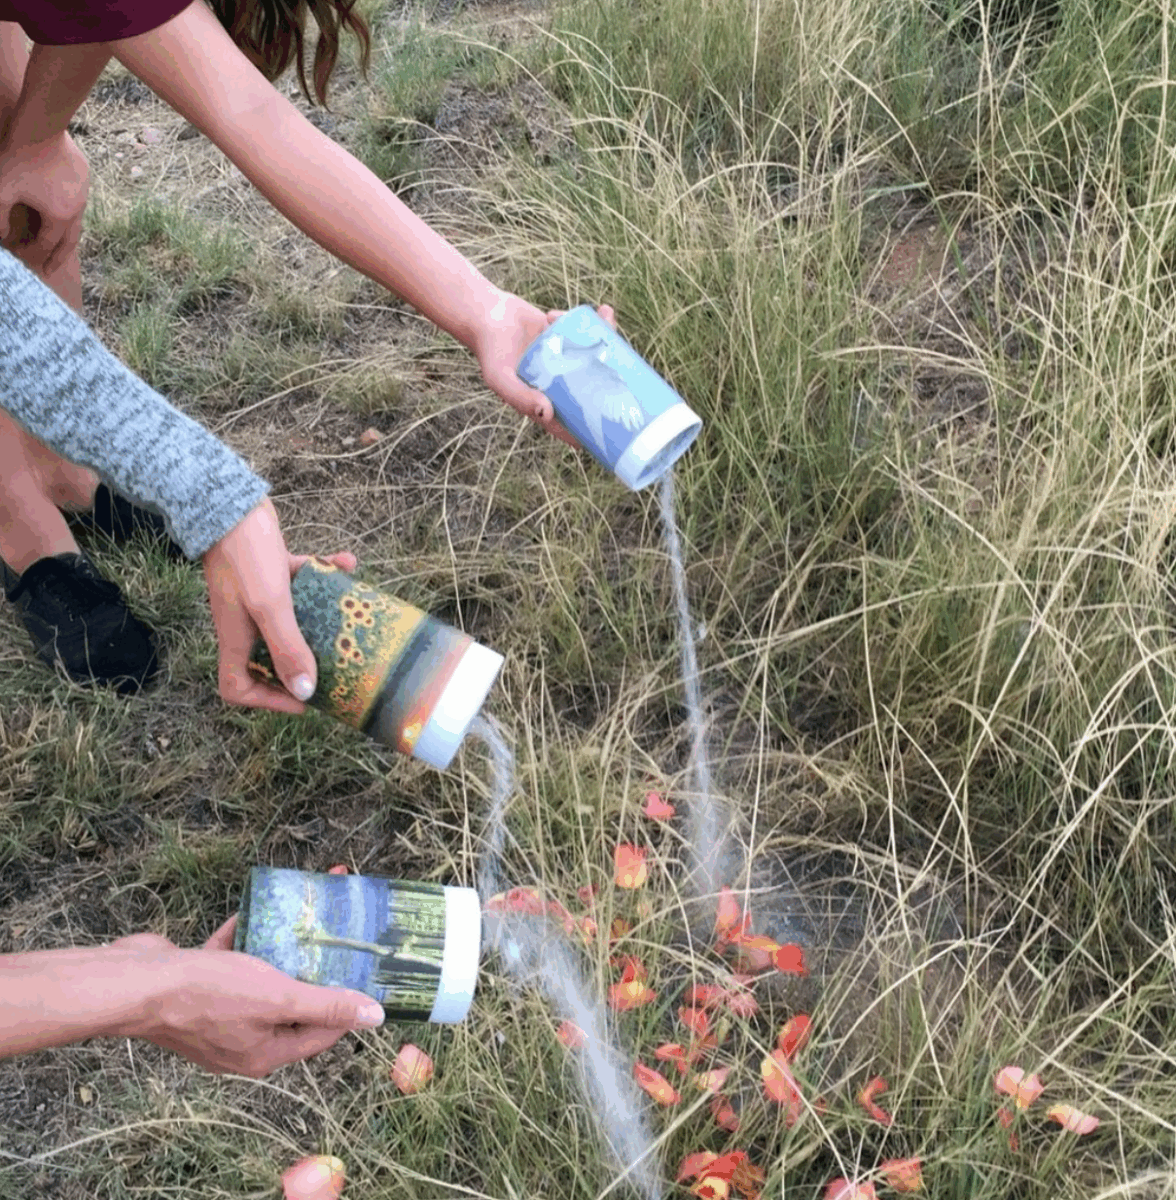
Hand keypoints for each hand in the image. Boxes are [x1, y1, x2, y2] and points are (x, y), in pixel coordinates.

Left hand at [0, 130, 87, 274]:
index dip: (32, 253)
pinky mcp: (84, 179)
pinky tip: (60, 212)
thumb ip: (0, 217)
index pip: (46, 244)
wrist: (41, 127)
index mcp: (58, 217)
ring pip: (75, 223)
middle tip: (50, 269)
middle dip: (58, 258)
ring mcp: (83, 195)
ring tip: (57, 243)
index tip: (21, 256)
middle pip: (69, 242)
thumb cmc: (19, 159)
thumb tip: (3, 237)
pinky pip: (76, 203)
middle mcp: (76, 210)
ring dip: (65, 236)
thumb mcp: (2, 190)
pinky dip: (67, 214)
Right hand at [107, 917, 384, 1076]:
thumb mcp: (277, 998)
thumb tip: (375, 1018)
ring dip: (278, 947)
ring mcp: (215, 1012)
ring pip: (260, 976)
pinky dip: (242, 936)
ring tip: (304, 916)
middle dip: (313, 967)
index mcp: (264, 1052)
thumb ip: (326, 1006)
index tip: (364, 972)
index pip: (320, 1033)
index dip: (344, 1003)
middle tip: (338, 936)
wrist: (134, 983)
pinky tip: (254, 908)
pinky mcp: (195, 985)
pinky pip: (229, 959)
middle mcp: (241, 1038)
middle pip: (290, 1001)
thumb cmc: (208, 995)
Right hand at [201, 497, 356, 712]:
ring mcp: (258, 596)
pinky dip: (324, 574)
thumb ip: (288, 648)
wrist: (229, 502)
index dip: (267, 701)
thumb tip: (306, 693)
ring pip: (293, 620)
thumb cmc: (245, 556)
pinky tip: (346, 561)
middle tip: (337, 665)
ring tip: (350, 616)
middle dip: (304, 664)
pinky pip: (302, 582)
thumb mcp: (271, 606)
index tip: (303, 699)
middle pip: (271, 658)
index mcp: (237, 638)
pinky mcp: (272, 571)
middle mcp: (245, 621)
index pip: (238, 687)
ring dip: (322, 617)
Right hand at [472, 291, 615, 445]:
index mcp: (545, 400)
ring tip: (612, 326)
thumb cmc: (490, 351)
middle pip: (590, 388)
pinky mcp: (562, 337)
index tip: (619, 430)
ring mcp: (561, 359)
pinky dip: (594, 323)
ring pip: (592, 357)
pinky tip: (603, 311)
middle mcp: (556, 382)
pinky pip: (585, 333)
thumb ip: (520, 398)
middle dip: (611, 380)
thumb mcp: (500, 379)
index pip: (574, 421)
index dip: (596, 428)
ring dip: (608, 344)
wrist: (484, 315)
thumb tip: (547, 414)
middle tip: (627, 367)